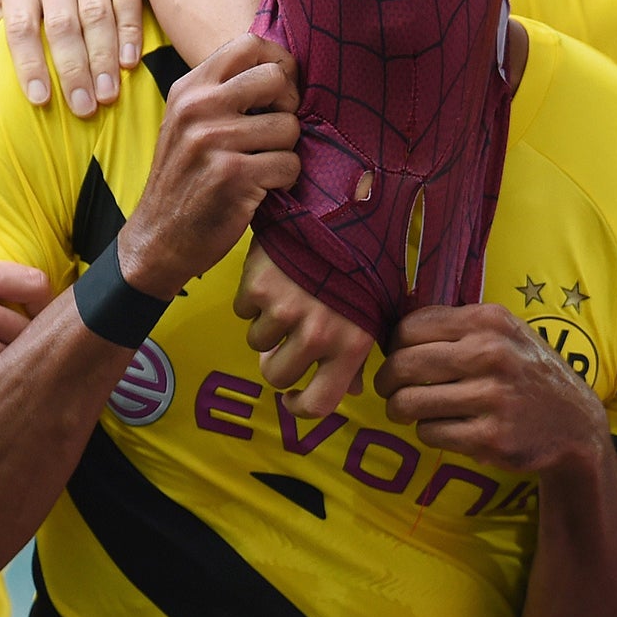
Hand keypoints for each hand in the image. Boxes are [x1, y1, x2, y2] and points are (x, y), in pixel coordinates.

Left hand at [0, 0, 143, 120]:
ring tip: (107, 95)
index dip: (28, 64)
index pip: (19, 26)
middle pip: (61, 25)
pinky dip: (130, 32)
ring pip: (97, 15)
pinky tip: (130, 62)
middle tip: (83, 109)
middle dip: (72, 70)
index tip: (40, 101)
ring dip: (103, 59)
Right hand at [115, 35, 298, 298]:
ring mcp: (213, 140)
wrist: (159, 238)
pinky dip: (285, 180)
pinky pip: (290, 164)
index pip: (249, 44)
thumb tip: (284, 68)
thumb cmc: (186, 178)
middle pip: (276, 78)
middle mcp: (198, 107)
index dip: (279, 64)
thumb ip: (224, 92)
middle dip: (289, 106)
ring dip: (286, 151)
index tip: (280, 92)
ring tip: (263, 165)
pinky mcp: (232, 175)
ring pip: (289, 126)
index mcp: (189, 88)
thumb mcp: (189, 123)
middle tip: (276, 131)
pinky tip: (262, 188)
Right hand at [234, 238, 371, 415]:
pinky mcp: (259, 284)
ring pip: (256, 342)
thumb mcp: (373, 313)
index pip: (316, 405)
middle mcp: (316, 333)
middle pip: (276, 376)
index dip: (298, 407)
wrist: (345, 208)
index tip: (292, 397)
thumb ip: (359, 355)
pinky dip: (252, 299)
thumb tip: (350, 390)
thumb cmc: (364, 266)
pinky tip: (274, 278)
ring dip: (266, 327)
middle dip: (277, 362)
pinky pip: (243, 309)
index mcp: (349, 346)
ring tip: (285, 299)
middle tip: (285, 341)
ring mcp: (285, 308)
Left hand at [374, 304, 608, 474]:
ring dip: (400, 410)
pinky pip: (429, 433)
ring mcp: (492, 398)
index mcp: (489, 321)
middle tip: (387, 389)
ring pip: (409, 403)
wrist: (575, 423)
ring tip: (407, 410)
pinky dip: (427, 432)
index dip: (393, 345)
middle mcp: (491, 354)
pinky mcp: (490, 438)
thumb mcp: (505, 332)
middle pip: (403, 365)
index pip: (410, 327)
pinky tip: (443, 427)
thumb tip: (394, 331)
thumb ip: (458, 325)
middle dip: (386, 381)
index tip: (394, 357)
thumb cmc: (527, 372)